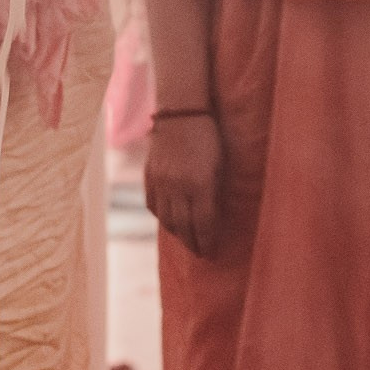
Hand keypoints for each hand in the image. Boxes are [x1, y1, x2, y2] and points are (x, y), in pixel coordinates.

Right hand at [143, 112, 225, 259]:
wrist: (181, 115)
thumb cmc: (209, 139)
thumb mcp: (220, 166)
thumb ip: (215, 194)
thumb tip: (213, 220)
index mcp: (200, 184)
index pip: (204, 224)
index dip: (208, 242)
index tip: (212, 253)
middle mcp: (178, 187)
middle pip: (184, 226)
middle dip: (193, 244)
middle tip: (201, 254)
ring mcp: (161, 182)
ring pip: (166, 219)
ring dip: (178, 234)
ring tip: (187, 241)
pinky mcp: (149, 177)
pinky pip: (153, 206)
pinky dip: (162, 217)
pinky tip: (170, 222)